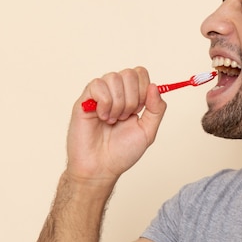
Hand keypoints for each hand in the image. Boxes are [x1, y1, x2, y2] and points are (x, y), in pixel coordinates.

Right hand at [65, 67, 166, 190]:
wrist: (101, 168)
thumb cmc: (122, 152)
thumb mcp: (148, 131)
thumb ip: (156, 109)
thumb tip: (154, 86)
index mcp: (131, 97)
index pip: (140, 73)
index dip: (144, 90)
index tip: (139, 111)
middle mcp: (115, 92)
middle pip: (129, 73)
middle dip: (132, 98)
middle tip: (125, 118)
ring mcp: (99, 94)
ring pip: (113, 77)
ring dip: (118, 103)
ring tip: (113, 120)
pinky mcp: (84, 100)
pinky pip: (98, 85)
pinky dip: (105, 104)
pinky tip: (102, 118)